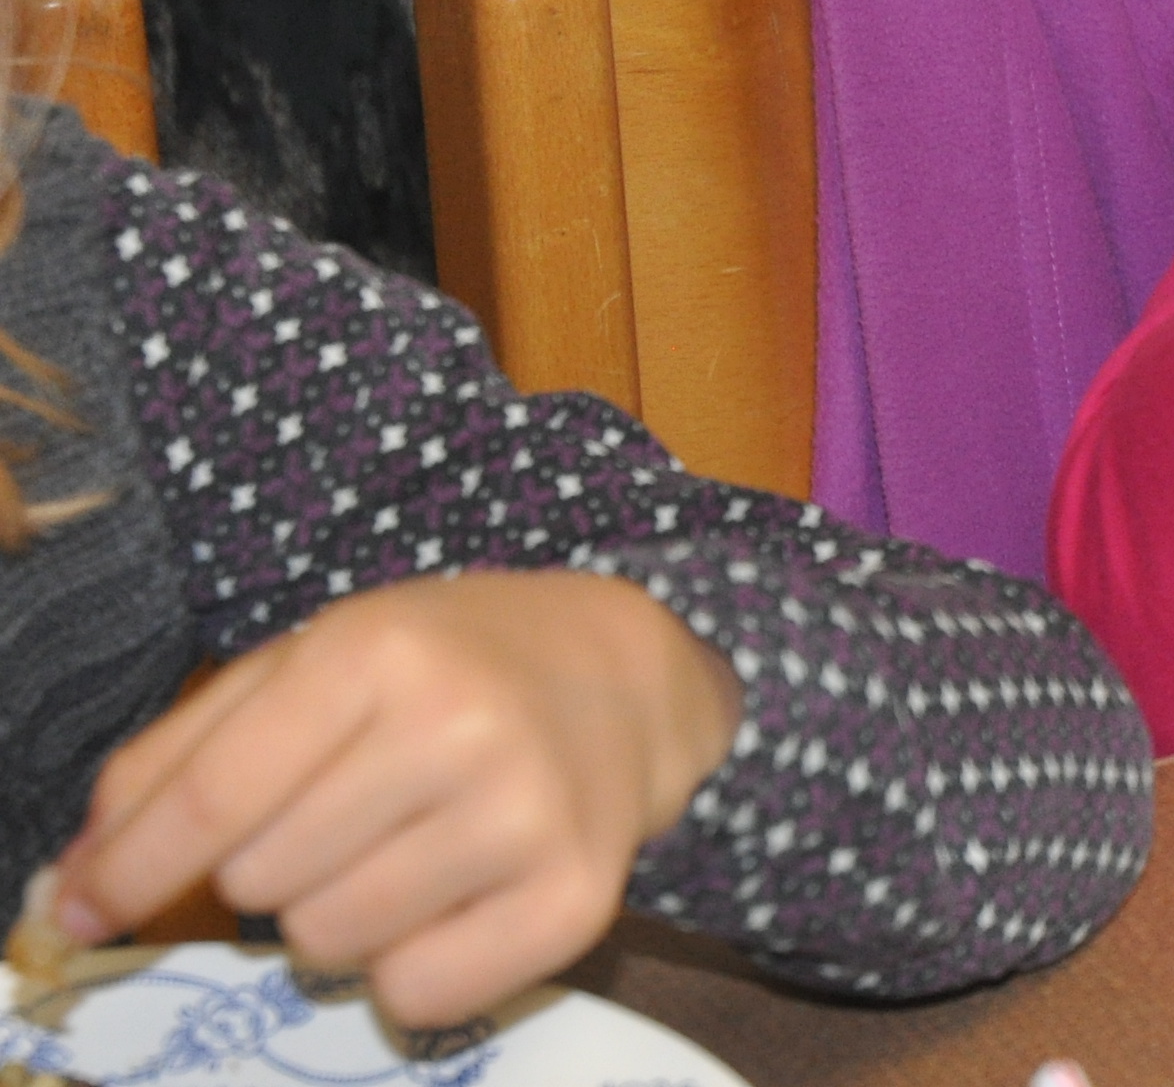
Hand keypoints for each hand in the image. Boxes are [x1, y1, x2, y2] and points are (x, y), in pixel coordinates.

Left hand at [52, 571, 740, 1029]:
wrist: (623, 674)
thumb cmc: (442, 666)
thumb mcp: (310, 664)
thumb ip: (177, 761)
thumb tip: (74, 890)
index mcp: (376, 653)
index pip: (208, 802)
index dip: (128, 873)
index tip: (81, 917)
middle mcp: (458, 728)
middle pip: (260, 883)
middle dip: (274, 866)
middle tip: (346, 814)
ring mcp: (525, 817)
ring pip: (329, 945)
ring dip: (338, 917)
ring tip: (401, 851)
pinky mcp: (578, 898)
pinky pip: (414, 996)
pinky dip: (410, 968)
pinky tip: (453, 898)